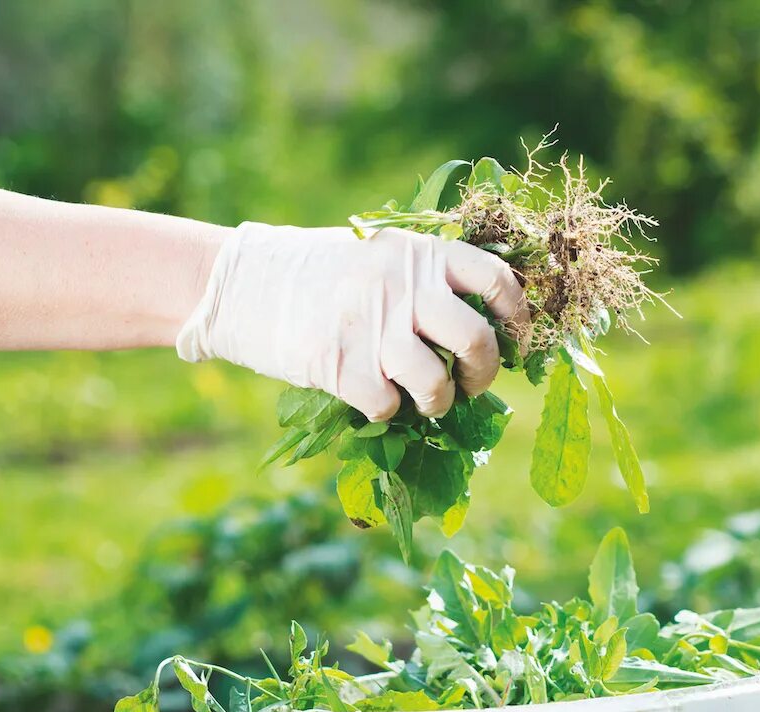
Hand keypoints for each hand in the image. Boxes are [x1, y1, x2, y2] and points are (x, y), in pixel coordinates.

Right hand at [177, 222, 526, 418]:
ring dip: (439, 403)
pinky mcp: (340, 366)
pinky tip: (375, 398)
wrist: (241, 282)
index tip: (516, 339)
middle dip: (484, 372)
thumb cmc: (321, 273)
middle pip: (476, 339)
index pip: (496, 279)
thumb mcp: (380, 253)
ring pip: (436, 384)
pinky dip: (387, 411)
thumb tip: (486, 324)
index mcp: (420, 253)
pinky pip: (387, 406)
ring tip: (426, 400)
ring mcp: (371, 327)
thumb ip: (427, 278)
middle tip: (472, 383)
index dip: (518, 315)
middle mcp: (402, 286)